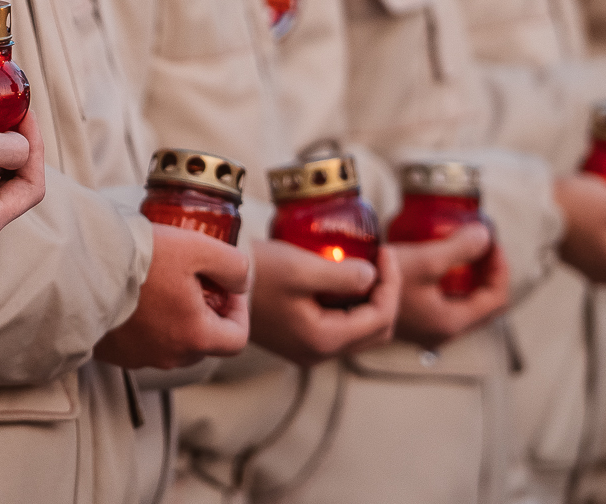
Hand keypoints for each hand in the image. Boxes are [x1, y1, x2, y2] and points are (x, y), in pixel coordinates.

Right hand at [94, 224, 251, 369]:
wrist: (84, 267)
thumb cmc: (143, 259)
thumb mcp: (199, 248)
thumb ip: (234, 266)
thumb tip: (240, 283)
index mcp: (195, 337)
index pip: (237, 339)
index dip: (240, 311)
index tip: (227, 285)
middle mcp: (169, 356)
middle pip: (204, 343)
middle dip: (207, 313)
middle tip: (195, 280)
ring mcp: (139, 358)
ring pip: (172, 343)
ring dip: (176, 319)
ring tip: (164, 284)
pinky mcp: (114, 353)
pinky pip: (142, 342)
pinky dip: (147, 324)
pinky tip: (136, 295)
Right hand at [247, 237, 396, 364]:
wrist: (214, 282)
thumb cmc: (257, 272)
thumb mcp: (303, 268)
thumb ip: (345, 276)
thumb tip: (373, 277)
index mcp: (323, 340)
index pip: (380, 319)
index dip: (391, 284)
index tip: (384, 252)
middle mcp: (318, 353)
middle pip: (375, 332)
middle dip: (386, 295)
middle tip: (381, 260)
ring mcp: (307, 349)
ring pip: (359, 331)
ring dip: (370, 300)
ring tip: (367, 265)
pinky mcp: (298, 338)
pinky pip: (339, 327)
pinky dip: (351, 304)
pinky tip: (343, 278)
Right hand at [389, 223, 509, 346]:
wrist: (341, 298)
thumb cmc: (381, 282)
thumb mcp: (423, 260)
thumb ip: (458, 248)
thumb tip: (487, 235)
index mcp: (452, 322)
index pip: (496, 298)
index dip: (501, 267)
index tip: (491, 239)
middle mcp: (444, 331)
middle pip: (485, 302)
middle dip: (489, 270)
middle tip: (482, 240)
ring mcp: (430, 326)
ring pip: (467, 302)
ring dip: (473, 274)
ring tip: (465, 245)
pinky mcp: (418, 318)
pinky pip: (450, 301)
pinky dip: (456, 280)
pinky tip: (443, 259)